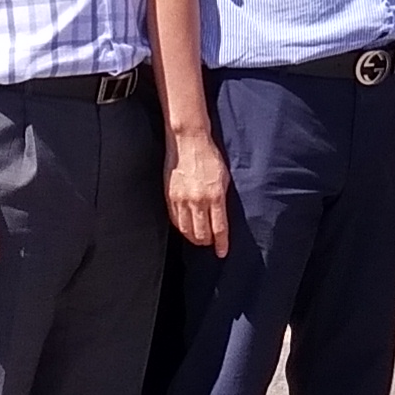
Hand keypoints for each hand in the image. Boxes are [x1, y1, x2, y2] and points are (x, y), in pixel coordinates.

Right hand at [165, 126, 232, 256]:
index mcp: (215, 196)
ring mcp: (182, 199)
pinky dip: (181, 227)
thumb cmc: (210, 157)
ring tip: (198, 238)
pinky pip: (175, 219)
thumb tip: (222, 218)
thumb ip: (222, 199)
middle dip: (207, 242)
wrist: (188, 141)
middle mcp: (198, 200)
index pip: (219, 229)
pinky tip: (186, 227)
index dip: (221, 244)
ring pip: (186, 230)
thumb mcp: (224, 178)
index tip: (222, 253)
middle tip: (210, 243)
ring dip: (193, 237)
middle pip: (201, 234)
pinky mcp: (170, 196)